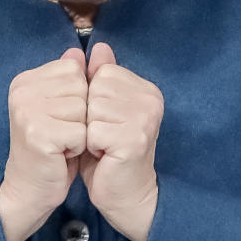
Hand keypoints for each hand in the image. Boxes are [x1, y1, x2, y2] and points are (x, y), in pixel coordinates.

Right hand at [0, 48, 87, 240]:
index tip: (62, 116)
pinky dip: (78, 148)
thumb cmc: (52, 146)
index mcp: (25, 79)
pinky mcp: (38, 134)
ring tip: (62, 143)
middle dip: (81, 114)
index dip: (79, 96)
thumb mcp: (63, 106)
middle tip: (62, 132)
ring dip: (80, 131)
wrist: (30, 188)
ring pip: (83, 110)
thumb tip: (93, 48)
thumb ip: (74, 77)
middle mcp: (22, 91)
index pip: (74, 69)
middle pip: (80, 88)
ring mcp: (27, 111)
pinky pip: (80, 132)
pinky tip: (61, 155)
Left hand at [80, 43, 162, 240]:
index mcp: (145, 89)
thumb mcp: (103, 109)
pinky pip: (92, 130)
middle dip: (90, 115)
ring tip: (103, 145)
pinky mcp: (134, 139)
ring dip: (90, 130)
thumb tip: (98, 46)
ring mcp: (145, 118)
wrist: (125, 194)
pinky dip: (90, 146)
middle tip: (103, 136)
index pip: (102, 73)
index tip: (105, 120)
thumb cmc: (109, 152)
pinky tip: (104, 156)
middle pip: (96, 89)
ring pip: (92, 109)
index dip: (93, 99)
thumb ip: (101, 77)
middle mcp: (151, 99)